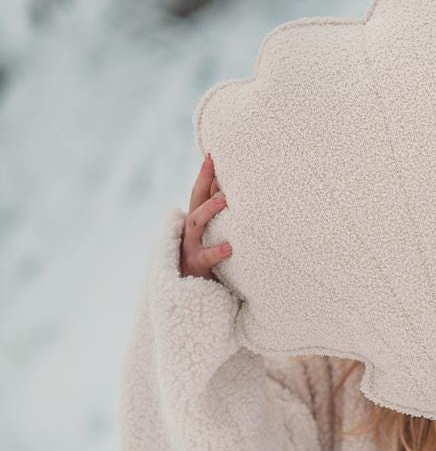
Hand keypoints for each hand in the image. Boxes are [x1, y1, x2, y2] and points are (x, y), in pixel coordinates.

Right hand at [179, 153, 231, 280]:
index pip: (199, 192)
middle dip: (204, 183)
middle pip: (195, 201)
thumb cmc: (207, 259)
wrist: (191, 296)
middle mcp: (190, 230)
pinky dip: (216, 251)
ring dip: (209, 209)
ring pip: (196, 224)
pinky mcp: (196, 266)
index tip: (213, 154)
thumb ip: (217, 214)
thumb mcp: (212, 235)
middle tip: (218, 166)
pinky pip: (205, 258)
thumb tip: (230, 189)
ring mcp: (190, 247)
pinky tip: (229, 247)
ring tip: (225, 200)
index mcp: (196, 220)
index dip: (205, 173)